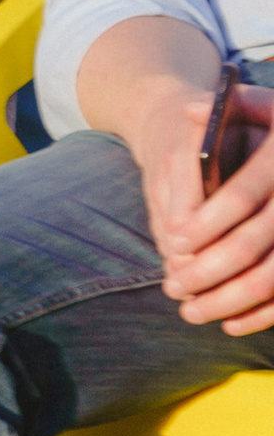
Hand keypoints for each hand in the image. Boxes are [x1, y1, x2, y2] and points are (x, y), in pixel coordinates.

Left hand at [136, 76, 273, 331]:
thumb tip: (189, 111)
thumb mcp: (255, 110)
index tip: (174, 244)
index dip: (204, 224)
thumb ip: (226, 109)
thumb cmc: (268, 129)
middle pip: (249, 245)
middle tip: (172, 289)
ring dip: (228, 301)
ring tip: (190, 313)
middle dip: (206, 272)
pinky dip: (261, 315)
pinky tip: (230, 326)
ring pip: (270, 277)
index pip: (239, 198)